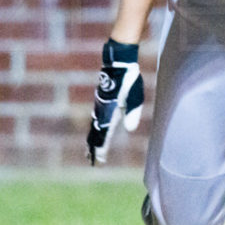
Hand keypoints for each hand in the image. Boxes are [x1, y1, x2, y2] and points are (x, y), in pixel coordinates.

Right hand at [86, 39, 144, 164]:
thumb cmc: (129, 81)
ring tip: (90, 150)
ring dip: (92, 139)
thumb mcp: (135, 97)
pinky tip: (95, 131)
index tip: (99, 160)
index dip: (102, 148)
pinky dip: (94, 129)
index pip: (104, 134)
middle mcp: (102, 111)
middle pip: (96, 133)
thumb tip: (130, 129)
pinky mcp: (101, 102)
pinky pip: (96, 119)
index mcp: (110, 112)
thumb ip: (132, 113)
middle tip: (91, 160)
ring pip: (94, 126)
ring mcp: (100, 106)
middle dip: (94, 147)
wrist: (118, 64)